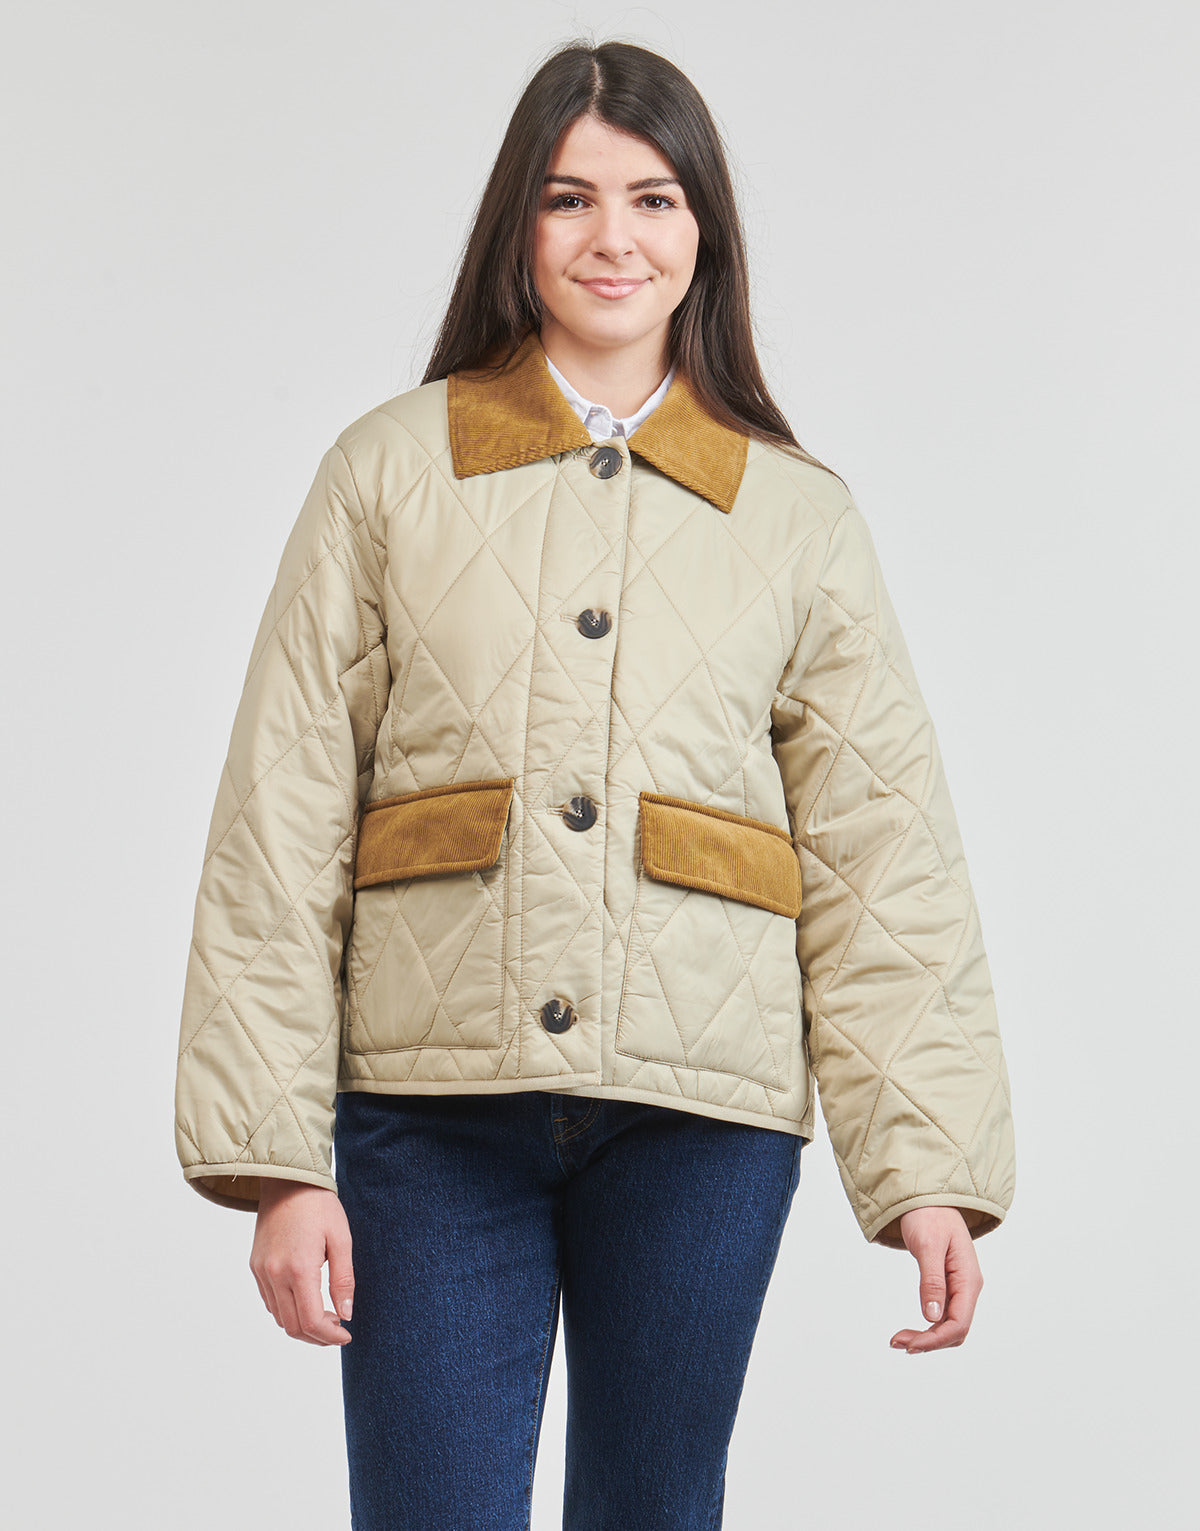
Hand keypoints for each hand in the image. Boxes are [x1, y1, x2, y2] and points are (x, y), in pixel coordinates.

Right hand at [249, 1179, 354, 1345]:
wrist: (288, 1180)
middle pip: (293, 1326)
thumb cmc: (319, 1205)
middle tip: (338, 1330)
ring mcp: (261, 1271)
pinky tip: (306, 1301)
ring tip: (326, 1317)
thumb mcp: (341, 1239)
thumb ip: (343, 1280)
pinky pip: (269, 1301)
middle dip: (317, 1337)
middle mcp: (274, 1274)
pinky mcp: (255, 1266)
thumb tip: (346, 1314)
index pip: (311, 1321)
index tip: (346, 1335)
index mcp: (298, 1269)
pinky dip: (287, 1311)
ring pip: (279, 1317)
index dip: (330, 1336)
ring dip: (302, 1326)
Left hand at [889, 1206, 982, 1353]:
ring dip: (927, 1337)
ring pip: (949, 1326)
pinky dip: (927, 1326)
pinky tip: (911, 1331)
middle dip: (929, 1341)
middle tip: (897, 1343)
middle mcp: (967, 1287)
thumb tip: (932, 1317)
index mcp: (968, 1279)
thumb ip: (932, 1281)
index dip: (936, 1339)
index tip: (910, 1345)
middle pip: (956, 1330)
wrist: (928, 1197)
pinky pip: (943, 1315)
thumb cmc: (929, 1215)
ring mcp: (959, 1287)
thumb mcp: (928, 1246)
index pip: (959, 1323)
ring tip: (899, 1340)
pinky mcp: (948, 1286)